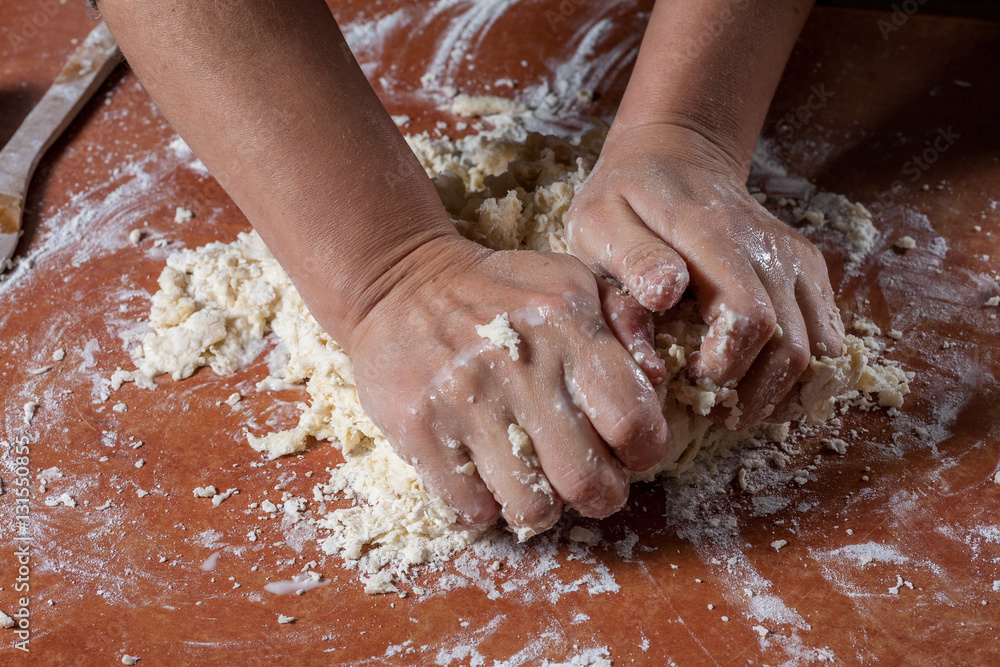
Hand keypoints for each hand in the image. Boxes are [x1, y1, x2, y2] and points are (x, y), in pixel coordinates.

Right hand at [347, 235, 673, 535]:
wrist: (398, 283)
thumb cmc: (497, 291)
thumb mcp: (568, 281)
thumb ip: (625, 321)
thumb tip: (657, 379)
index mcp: (566, 327)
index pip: (632, 420)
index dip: (644, 450)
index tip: (630, 451)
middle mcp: (520, 366)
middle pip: (587, 481)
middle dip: (600, 497)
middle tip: (589, 485)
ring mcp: (464, 401)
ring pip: (530, 508)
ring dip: (540, 508)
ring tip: (533, 481)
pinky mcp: (419, 429)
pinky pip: (472, 509)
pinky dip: (485, 506)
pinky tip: (484, 476)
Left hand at [565, 122, 844, 428]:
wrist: (676, 157)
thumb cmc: (626, 199)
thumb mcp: (600, 221)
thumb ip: (630, 260)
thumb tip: (665, 297)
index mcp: (713, 235)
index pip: (749, 316)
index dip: (727, 366)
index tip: (691, 379)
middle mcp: (768, 247)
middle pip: (791, 345)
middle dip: (754, 393)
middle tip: (712, 408)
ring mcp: (795, 257)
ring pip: (818, 348)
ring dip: (782, 390)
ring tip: (736, 403)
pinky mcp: (808, 268)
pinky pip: (827, 335)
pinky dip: (803, 373)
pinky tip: (760, 382)